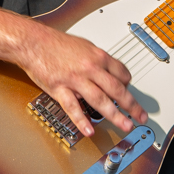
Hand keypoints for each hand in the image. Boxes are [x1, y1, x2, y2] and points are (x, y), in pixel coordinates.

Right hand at [16, 23, 146, 136]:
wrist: (33, 43)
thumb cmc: (55, 44)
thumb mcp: (84, 46)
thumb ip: (97, 60)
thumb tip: (109, 71)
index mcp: (98, 56)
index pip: (122, 73)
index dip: (128, 85)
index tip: (130, 94)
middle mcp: (90, 68)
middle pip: (116, 89)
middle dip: (131, 105)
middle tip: (140, 116)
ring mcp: (75, 80)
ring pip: (100, 100)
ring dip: (115, 115)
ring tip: (124, 125)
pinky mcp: (60, 89)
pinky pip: (73, 108)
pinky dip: (81, 120)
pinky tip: (89, 130)